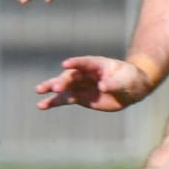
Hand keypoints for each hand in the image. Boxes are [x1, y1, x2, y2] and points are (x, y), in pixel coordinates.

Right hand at [37, 56, 152, 111]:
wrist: (130, 90)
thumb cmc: (130, 80)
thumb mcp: (126, 81)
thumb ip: (114, 83)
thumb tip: (103, 87)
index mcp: (97, 64)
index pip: (84, 63)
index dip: (76, 63)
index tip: (66, 64)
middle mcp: (86, 73)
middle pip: (72, 76)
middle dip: (63, 81)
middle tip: (55, 87)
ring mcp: (81, 85)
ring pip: (64, 87)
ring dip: (51, 89)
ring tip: (39, 91)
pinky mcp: (79, 97)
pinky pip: (64, 99)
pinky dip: (53, 102)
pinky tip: (42, 105)